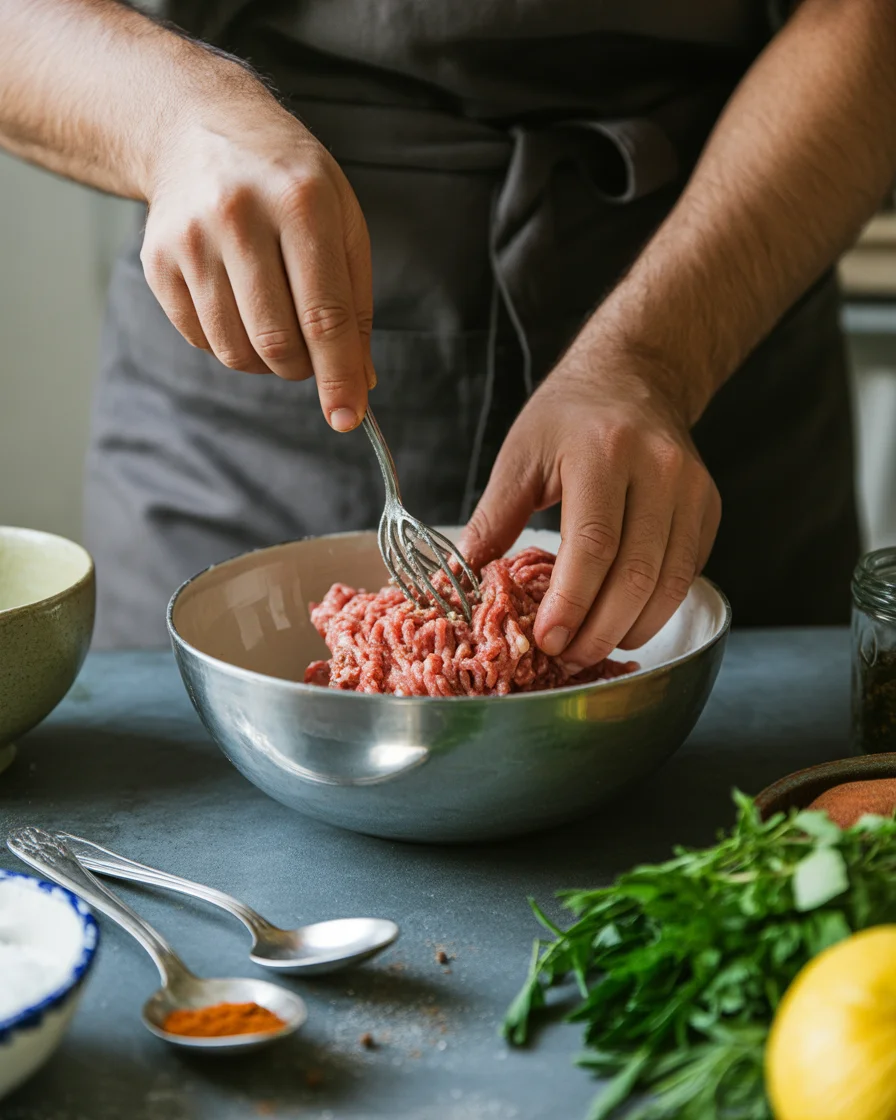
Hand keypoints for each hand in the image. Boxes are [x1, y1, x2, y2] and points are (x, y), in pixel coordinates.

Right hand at [141, 91, 373, 430]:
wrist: (198, 128)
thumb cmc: (289, 181)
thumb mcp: (341, 220)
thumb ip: (355, 302)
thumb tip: (361, 381)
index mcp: (300, 202)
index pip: (324, 315)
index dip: (338, 376)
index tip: (348, 417)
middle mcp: (239, 217)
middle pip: (277, 342)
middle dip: (304, 369)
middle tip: (313, 355)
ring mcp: (191, 240)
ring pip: (236, 351)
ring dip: (267, 362)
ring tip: (278, 326)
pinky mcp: (158, 261)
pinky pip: (202, 340)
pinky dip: (230, 344)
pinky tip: (240, 307)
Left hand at [458, 340, 720, 668]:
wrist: (635, 378)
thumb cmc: (568, 417)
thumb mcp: (520, 455)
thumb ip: (494, 518)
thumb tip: (463, 580)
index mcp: (603, 451)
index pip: (594, 543)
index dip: (571, 601)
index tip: (546, 640)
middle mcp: (658, 470)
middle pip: (636, 573)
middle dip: (598, 629)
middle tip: (564, 658)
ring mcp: (692, 491)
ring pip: (668, 584)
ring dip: (628, 629)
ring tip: (589, 649)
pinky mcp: (708, 510)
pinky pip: (686, 576)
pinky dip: (653, 610)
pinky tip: (621, 623)